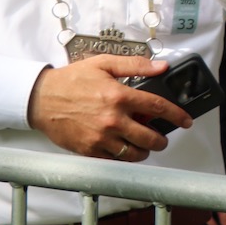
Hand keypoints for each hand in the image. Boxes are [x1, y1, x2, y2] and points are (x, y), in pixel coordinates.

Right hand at [27, 55, 192, 159]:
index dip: (177, 115)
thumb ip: (136, 65)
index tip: (186, 121)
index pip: (158, 108)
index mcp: (119, 97)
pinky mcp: (88, 150)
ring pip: (134, 153)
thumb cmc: (71, 81)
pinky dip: (123, 157)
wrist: (39, 99)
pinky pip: (114, 160)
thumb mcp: (104, 64)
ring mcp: (100, 137)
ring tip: (145, 145)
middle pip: (150, 137)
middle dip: (162, 139)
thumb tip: (162, 66)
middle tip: (162, 138)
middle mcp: (112, 119)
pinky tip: (124, 148)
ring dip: (144, 150)